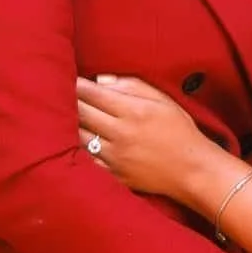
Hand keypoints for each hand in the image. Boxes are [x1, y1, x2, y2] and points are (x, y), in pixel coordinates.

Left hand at [77, 75, 217, 203]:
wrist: (192, 170)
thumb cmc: (180, 131)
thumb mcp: (163, 101)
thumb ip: (132, 86)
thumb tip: (100, 80)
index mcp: (134, 111)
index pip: (94, 93)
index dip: (77, 84)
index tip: (69, 77)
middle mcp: (121, 134)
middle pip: (82, 113)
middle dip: (69, 100)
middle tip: (59, 92)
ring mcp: (115, 157)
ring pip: (79, 136)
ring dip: (70, 123)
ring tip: (63, 114)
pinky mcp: (114, 174)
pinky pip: (86, 160)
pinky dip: (77, 149)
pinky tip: (75, 140)